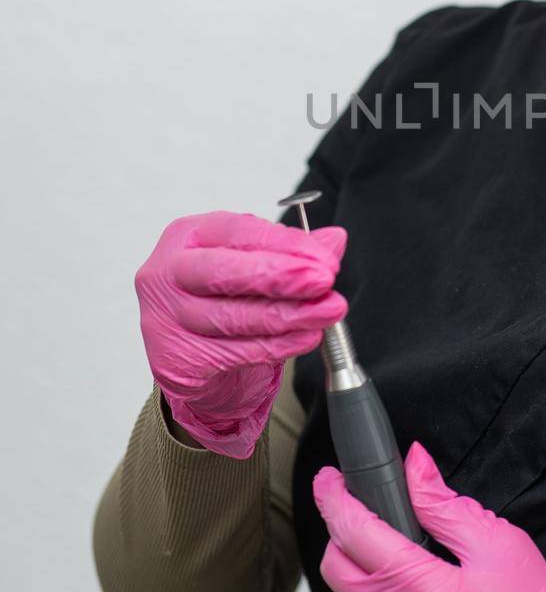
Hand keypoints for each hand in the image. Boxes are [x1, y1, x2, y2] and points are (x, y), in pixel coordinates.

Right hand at [135, 210, 347, 457]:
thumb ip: (293, 251)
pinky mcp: (174, 359)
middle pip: (222, 272)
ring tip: (328, 311)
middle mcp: (168, 272)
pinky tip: (306, 337)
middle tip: (323, 281)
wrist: (194, 354)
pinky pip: (234, 353)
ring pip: (232, 318)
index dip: (285, 244)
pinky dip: (277, 346)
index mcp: (188, 235)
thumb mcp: (257, 263)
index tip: (325, 258)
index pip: (237, 231)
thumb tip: (334, 240)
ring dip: (289, 315)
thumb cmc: (224, 296)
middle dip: (280, 277)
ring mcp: (165, 318)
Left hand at [312, 441, 545, 591]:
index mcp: (424, 590)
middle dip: (342, 538)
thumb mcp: (499, 544)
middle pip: (336, 572)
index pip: (355, 532)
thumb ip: (444, 504)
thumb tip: (414, 466)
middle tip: (369, 525)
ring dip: (363, 586)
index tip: (329, 481)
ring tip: (406, 577)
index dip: (335, 498)